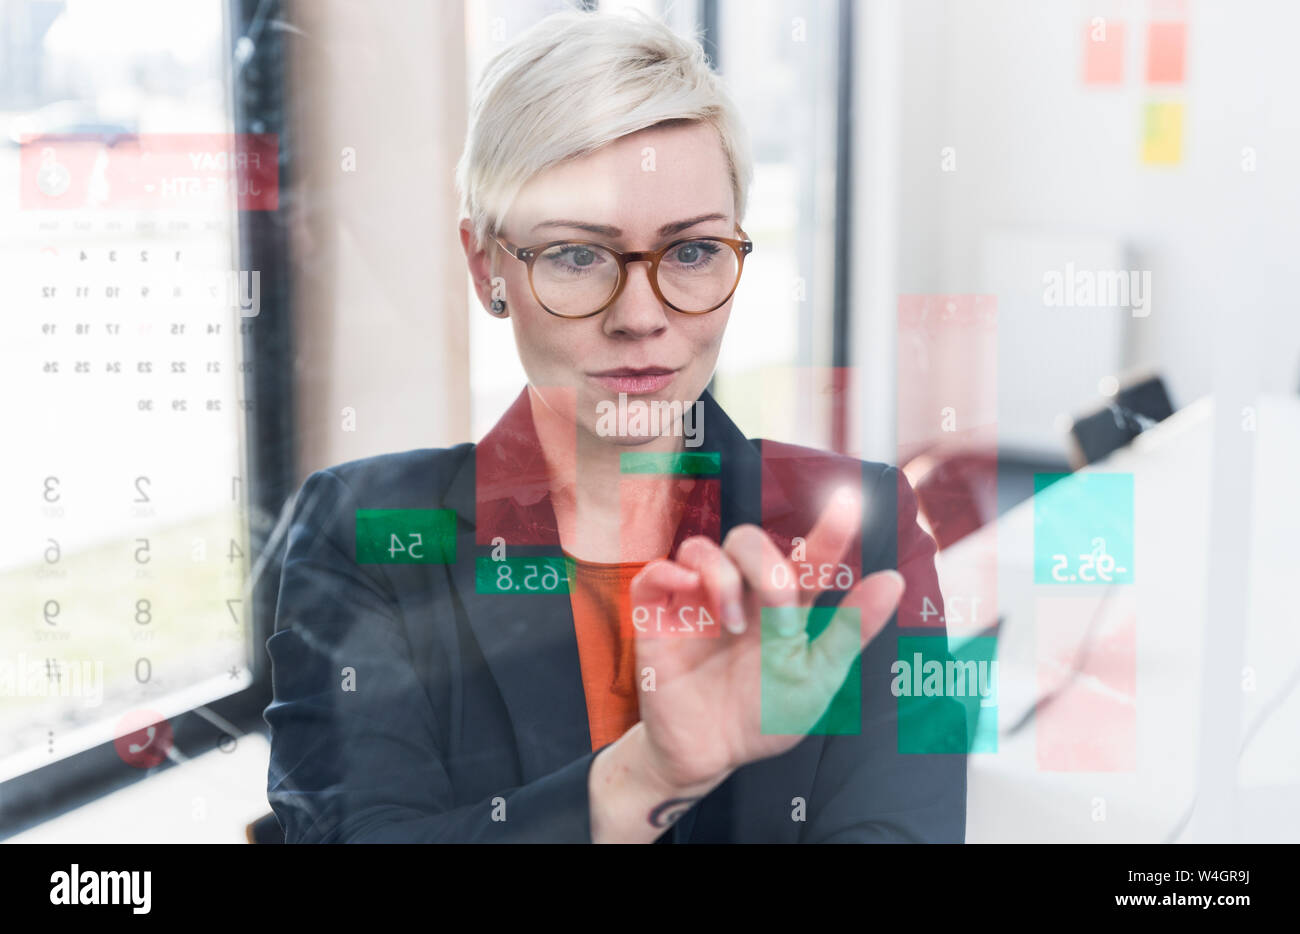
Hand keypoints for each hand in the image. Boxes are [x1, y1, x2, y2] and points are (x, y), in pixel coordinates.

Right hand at [628, 486, 905, 790]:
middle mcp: (740, 595)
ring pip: (701, 549)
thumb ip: (852, 630)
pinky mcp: (658, 620)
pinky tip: (686, 589)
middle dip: (767, 565)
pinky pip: (652, 575)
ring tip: (732, 625)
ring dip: (722, 577)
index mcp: (782, 607)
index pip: (807, 558)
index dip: (829, 530)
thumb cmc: (766, 715)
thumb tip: (894, 579)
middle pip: (747, 541)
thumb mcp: (817, 678)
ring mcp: (697, 604)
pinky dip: (668, 572)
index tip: (850, 502)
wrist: (712, 757)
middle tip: (782, 608)